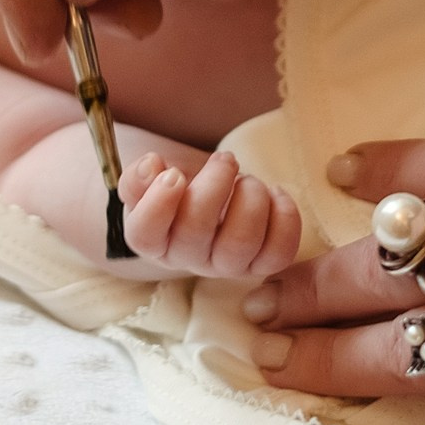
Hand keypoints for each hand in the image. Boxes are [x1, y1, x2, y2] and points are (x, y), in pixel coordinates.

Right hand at [120, 148, 303, 278]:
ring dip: (250, 200)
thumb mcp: (149, 178)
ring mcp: (223, 265)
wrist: (203, 200)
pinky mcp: (257, 263)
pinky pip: (277, 253)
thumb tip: (152, 165)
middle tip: (224, 159)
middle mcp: (185, 257)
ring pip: (240, 244)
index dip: (159, 204)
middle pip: (195, 232)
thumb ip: (139, 175)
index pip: (145, 233)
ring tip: (247, 178)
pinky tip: (276, 193)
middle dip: (214, 186)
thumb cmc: (174, 187)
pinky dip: (285, 219)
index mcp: (151, 237)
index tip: (173, 173)